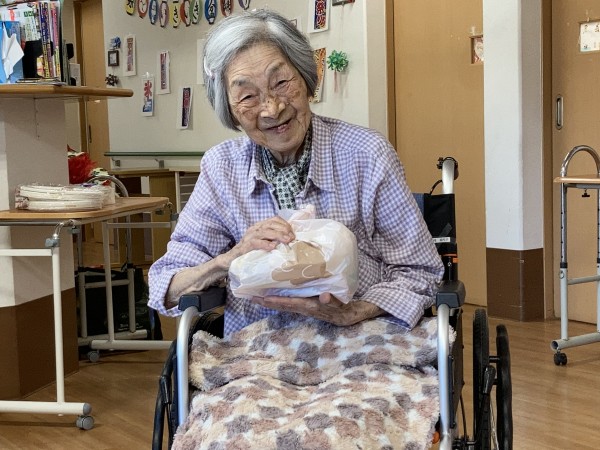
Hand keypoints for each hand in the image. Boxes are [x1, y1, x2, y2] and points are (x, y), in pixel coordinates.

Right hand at [224, 216, 294, 263]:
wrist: (232, 259)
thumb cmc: (250, 251)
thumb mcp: (263, 242)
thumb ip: (273, 239)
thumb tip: (289, 240)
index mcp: (260, 226)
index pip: (274, 219)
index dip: (285, 224)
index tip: (292, 232)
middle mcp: (255, 229)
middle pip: (271, 224)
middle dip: (283, 229)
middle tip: (292, 237)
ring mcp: (249, 236)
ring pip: (265, 232)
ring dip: (278, 235)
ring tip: (287, 240)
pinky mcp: (245, 246)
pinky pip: (255, 242)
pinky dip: (265, 244)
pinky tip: (272, 247)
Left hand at [252, 292, 382, 325]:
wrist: (347, 315)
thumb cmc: (343, 307)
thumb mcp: (340, 302)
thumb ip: (333, 299)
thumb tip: (325, 297)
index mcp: (309, 306)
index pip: (288, 303)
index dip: (274, 301)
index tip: (261, 298)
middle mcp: (303, 308)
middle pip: (280, 305)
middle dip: (265, 301)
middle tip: (249, 296)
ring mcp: (302, 307)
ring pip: (282, 304)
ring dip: (269, 300)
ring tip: (256, 295)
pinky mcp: (304, 305)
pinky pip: (288, 302)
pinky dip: (278, 298)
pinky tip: (272, 293)